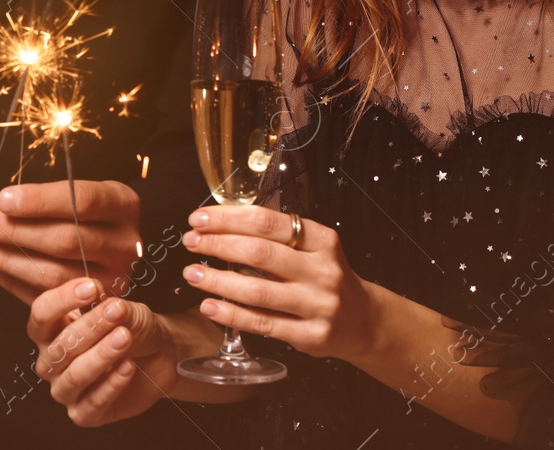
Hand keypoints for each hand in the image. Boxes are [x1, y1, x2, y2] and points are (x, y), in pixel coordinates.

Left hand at [0, 181, 139, 304]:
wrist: (115, 245)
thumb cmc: (89, 213)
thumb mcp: (83, 192)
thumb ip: (51, 198)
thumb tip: (4, 204)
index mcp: (124, 205)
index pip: (82, 201)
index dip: (39, 200)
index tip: (4, 199)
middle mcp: (124, 244)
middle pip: (66, 240)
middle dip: (18, 231)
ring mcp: (113, 279)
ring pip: (54, 274)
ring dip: (11, 260)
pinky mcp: (93, 305)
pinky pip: (47, 296)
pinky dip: (16, 281)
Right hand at [27, 278, 180, 426]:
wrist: (159, 354)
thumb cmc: (130, 327)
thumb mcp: (123, 309)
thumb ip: (110, 306)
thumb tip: (102, 299)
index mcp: (49, 331)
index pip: (41, 314)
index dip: (62, 300)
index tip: (91, 288)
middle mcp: (51, 362)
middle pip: (59, 347)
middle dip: (90, 328)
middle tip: (116, 312)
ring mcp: (65, 390)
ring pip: (75, 376)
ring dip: (101, 355)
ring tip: (125, 338)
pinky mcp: (84, 414)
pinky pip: (92, 403)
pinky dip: (112, 384)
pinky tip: (128, 366)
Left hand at [181, 205, 375, 361]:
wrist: (363, 320)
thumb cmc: (324, 276)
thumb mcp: (313, 248)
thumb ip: (277, 237)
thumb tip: (220, 224)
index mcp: (322, 240)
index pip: (267, 222)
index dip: (228, 219)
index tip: (199, 219)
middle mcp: (323, 270)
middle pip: (260, 254)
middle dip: (217, 245)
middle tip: (190, 242)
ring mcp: (318, 305)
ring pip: (257, 291)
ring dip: (218, 281)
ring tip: (191, 274)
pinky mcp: (310, 335)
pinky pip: (263, 323)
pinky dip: (231, 314)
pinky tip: (209, 306)